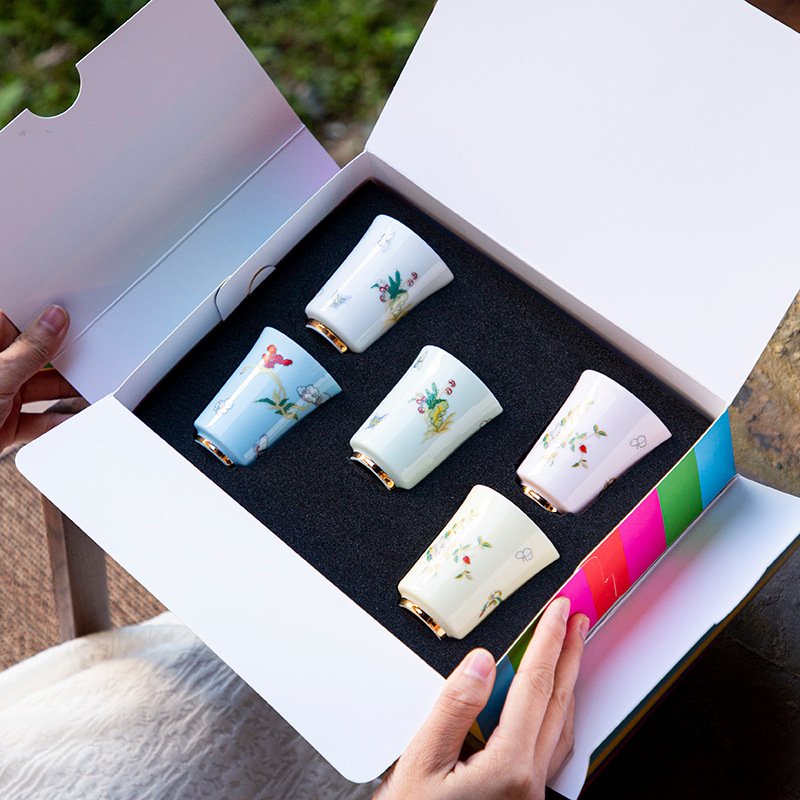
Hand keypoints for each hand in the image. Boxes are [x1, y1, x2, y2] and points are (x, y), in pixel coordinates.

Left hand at [0, 305, 81, 449]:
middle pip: (32, 357)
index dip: (40, 318)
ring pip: (38, 388)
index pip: (12, 322)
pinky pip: (38, 420)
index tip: (68, 316)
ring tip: (87, 387)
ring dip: (62, 391)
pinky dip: (56, 421)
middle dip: (58, 358)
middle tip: (84, 353)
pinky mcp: (6, 425)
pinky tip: (73, 419)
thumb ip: (29, 350)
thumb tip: (53, 320)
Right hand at [374, 597, 587, 799]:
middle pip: (558, 703)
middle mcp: (529, 782)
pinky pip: (553, 751)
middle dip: (571, 655)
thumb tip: (483, 664)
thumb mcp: (421, 763)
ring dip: (568, 683)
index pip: (535, 686)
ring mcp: (531, 795)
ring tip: (571, 653)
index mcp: (508, 767)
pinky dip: (558, 717)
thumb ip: (454, 709)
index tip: (558, 612)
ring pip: (561, 727)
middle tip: (578, 621)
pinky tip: (553, 710)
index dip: (548, 642)